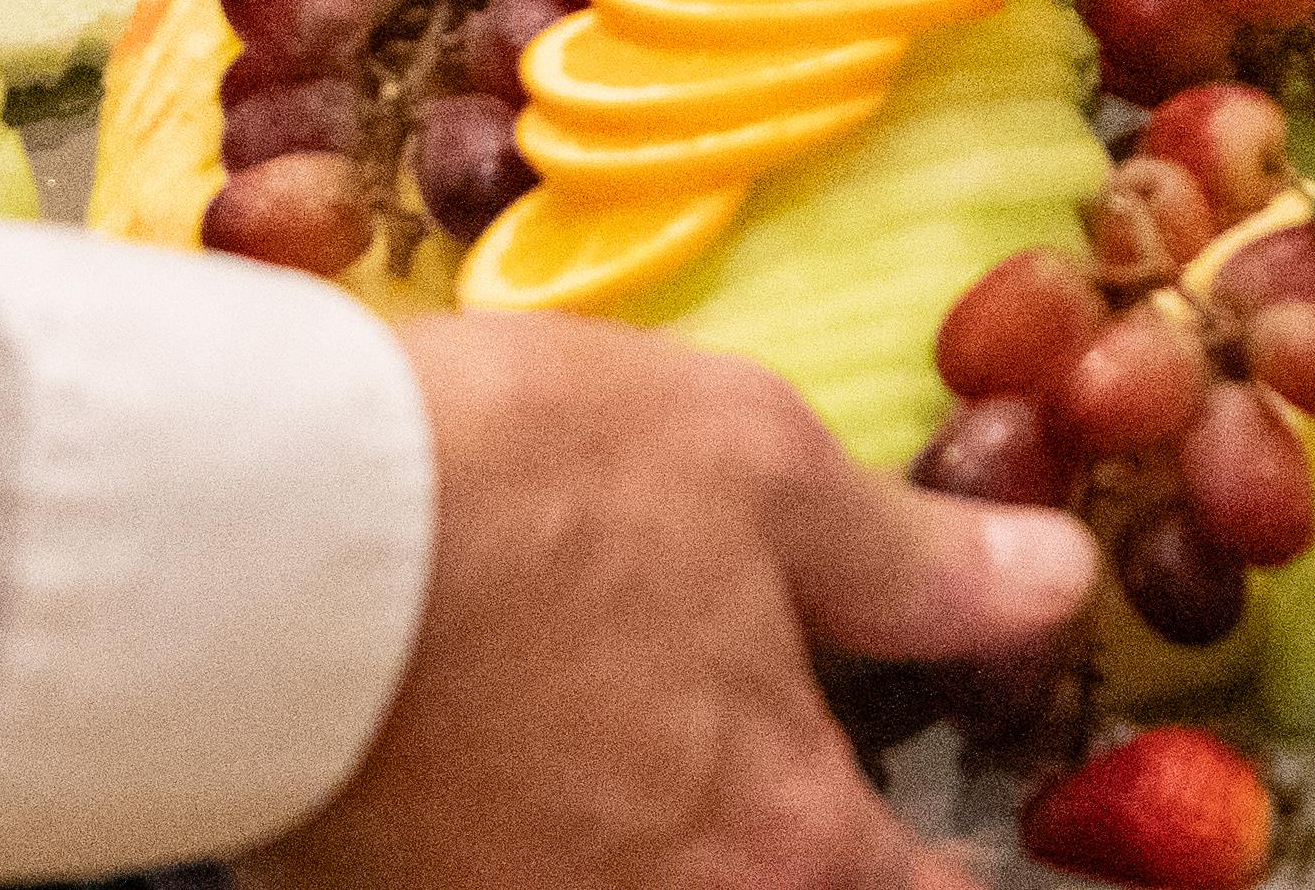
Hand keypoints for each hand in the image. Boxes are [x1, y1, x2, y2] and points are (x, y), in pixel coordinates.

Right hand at [255, 315, 1099, 889]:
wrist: (258, 532)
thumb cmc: (525, 479)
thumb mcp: (758, 466)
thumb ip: (918, 558)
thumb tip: (1056, 580)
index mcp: (785, 839)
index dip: (954, 870)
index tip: (951, 836)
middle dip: (807, 856)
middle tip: (800, 787)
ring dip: (671, 845)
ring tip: (657, 760)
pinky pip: (523, 880)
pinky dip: (545, 846)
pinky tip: (532, 761)